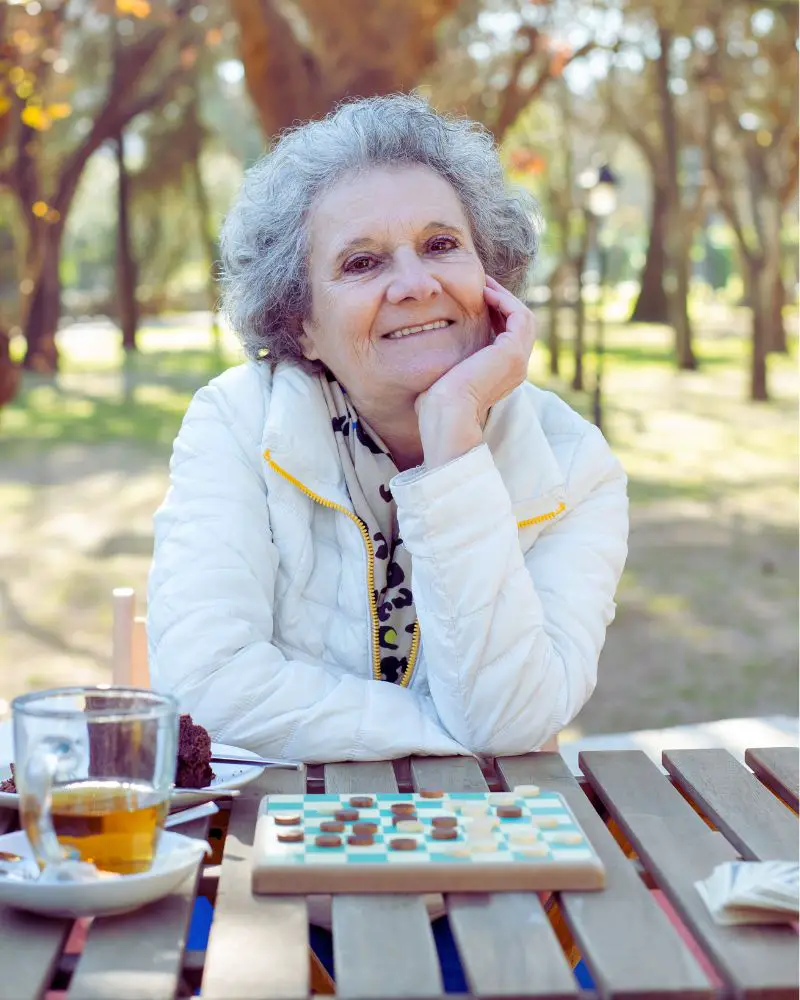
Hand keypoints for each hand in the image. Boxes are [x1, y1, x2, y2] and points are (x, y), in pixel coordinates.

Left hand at [415, 275, 536, 467]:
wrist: (446, 414)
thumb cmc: (437, 403)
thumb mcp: (447, 375)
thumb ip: (450, 362)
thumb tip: (428, 351)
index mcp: (503, 374)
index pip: (509, 336)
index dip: (496, 314)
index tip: (476, 297)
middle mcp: (516, 368)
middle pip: (520, 324)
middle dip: (503, 301)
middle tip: (483, 284)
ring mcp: (518, 360)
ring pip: (523, 317)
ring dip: (505, 297)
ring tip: (484, 284)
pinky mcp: (513, 352)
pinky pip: (519, 315)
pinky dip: (505, 300)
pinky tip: (484, 293)